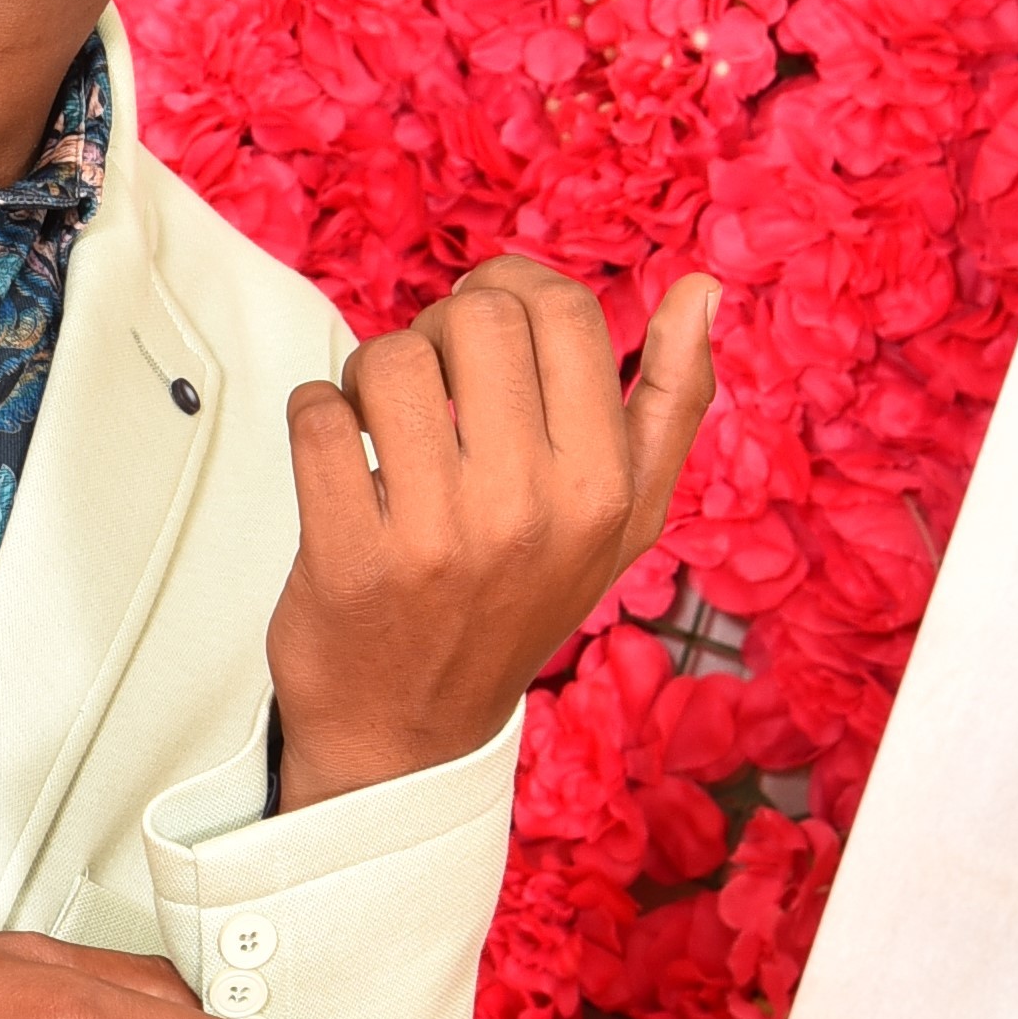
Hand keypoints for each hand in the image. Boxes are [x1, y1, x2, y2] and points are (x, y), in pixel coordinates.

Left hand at [268, 257, 719, 812]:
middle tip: (430, 376)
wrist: (412, 731)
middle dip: (439, 327)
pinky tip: (339, 456)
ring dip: (369, 374)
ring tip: (382, 421)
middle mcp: (530, 510)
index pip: (563, 311)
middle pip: (476, 317)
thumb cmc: (515, 606)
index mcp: (604, 488)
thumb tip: (702, 291)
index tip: (482, 317)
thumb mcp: (623, 520)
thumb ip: (670, 403)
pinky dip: (315, 414)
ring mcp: (438, 536)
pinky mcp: (349, 556)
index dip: (510, 287)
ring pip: (389, 359)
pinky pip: (317, 416)